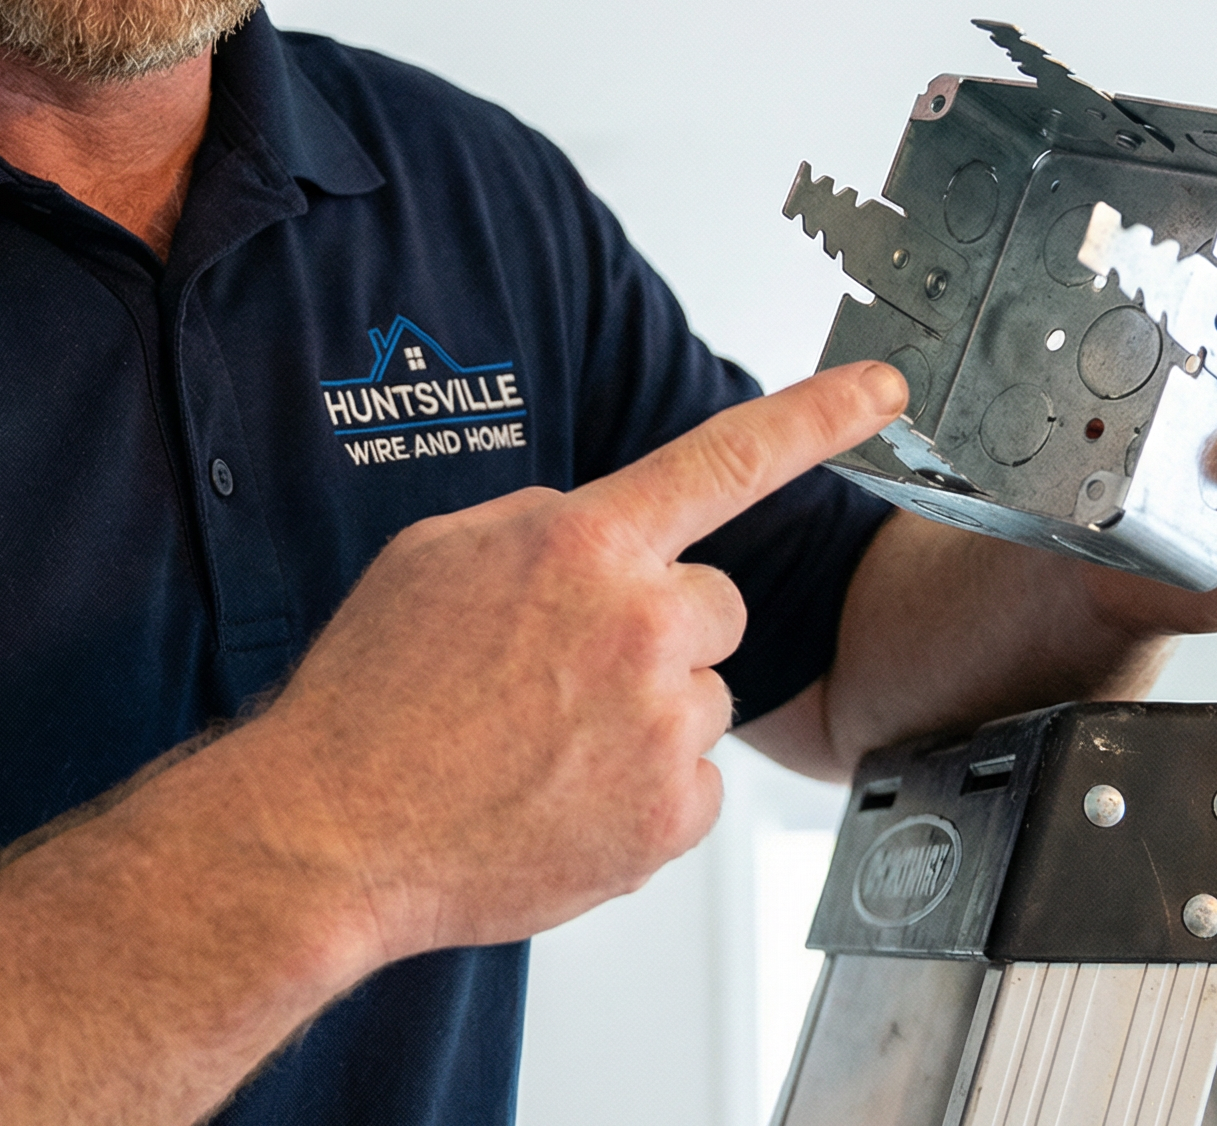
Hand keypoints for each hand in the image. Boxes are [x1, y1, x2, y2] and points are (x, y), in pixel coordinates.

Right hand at [236, 362, 907, 964]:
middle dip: (665, 626)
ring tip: (544, 739)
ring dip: (648, 712)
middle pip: (719, 604)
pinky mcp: (665, 819)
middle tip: (571, 667)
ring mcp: (659, 726)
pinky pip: (695, 784)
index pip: (726, 458)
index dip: (817, 415)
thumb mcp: (442, 554)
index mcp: (584, 542)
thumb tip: (603, 539)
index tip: (885, 389)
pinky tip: (563, 791)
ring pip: (703, 696)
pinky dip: (645, 790)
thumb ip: (545, 526)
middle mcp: (639, 624)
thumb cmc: (375, 690)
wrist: (332, 827)